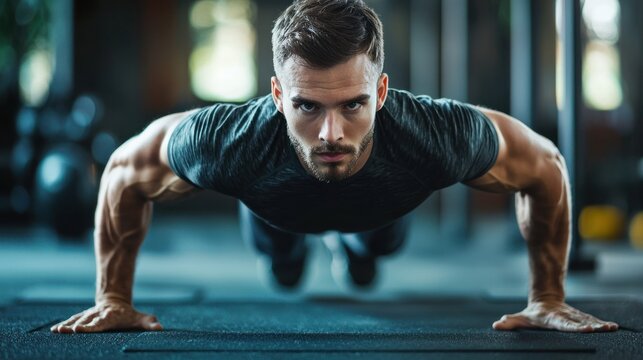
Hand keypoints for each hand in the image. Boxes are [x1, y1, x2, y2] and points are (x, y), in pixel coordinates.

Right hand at [50, 300, 162, 332]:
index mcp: (110, 317)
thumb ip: (149, 323)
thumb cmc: (129, 315)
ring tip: (58, 330)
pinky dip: (64, 324)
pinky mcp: (84, 316)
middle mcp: (98, 315)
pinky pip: (73, 319)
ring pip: (77, 319)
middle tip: (68, 330)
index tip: (81, 329)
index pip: (100, 323)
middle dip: (78, 326)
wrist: (116, 301)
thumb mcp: (140, 319)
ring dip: (67, 325)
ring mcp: (90, 315)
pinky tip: (54, 330)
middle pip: (87, 321)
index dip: (91, 327)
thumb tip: (160, 328)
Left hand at [492, 301, 618, 331]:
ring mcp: (574, 316)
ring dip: (599, 325)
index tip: (583, 328)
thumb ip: (510, 322)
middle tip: (598, 329)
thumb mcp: (521, 317)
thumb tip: (496, 325)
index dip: (572, 326)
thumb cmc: (533, 314)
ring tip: (611, 328)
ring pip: (587, 320)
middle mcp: (565, 316)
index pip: (562, 323)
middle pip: (577, 322)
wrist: (545, 299)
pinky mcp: (580, 317)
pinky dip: (602, 324)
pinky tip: (613, 328)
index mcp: (552, 318)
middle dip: (588, 326)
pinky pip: (592, 320)